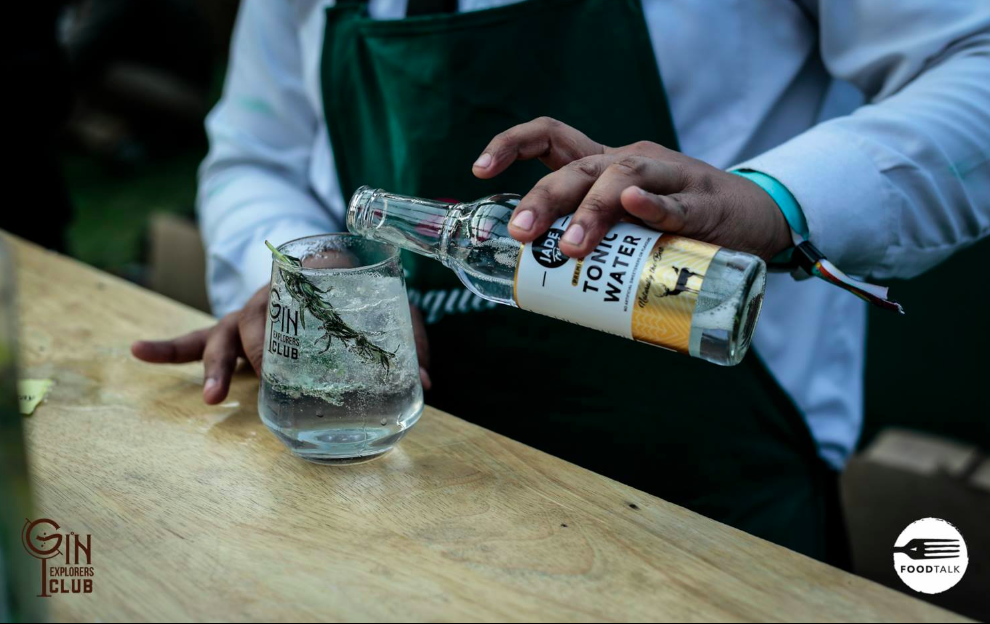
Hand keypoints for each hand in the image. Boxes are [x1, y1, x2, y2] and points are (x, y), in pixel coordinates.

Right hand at [131, 287, 432, 403]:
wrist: (327, 264)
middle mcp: (274, 297)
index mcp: (310, 286)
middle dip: (259, 352)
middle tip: (268, 375)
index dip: (297, 322)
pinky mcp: (234, 330)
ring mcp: (249, 312)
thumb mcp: (388, 311)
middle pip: (257, 322)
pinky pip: (198, 339)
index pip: (298, 300)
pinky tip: (139, 352)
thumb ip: (408, 340)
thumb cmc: (358, 293)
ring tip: (213, 397)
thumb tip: (427, 382)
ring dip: (217, 365)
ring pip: (223, 333)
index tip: (297, 346)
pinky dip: (171, 348)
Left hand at [472, 117, 791, 260]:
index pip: (551, 137)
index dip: (511, 145)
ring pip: (622, 177)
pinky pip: (677, 200)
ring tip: (571, 247)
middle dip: (544, 198)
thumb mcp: (629, 224)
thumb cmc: (681, 223)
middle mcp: (632, 162)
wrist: (758, 219)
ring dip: (592, 211)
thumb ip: (593, 242)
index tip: (479, 170)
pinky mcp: (705, 202)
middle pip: (579, 168)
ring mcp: (670, 177)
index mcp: (605, 165)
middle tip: (523, 234)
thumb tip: (540, 288)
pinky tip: (636, 206)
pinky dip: (654, 205)